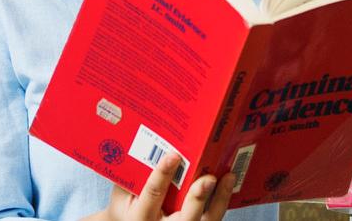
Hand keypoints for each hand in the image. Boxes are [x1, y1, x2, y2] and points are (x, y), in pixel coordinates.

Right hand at [90, 153, 235, 220]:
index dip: (162, 175)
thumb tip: (145, 139)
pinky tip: (228, 184)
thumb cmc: (128, 205)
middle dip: (198, 197)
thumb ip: (133, 174)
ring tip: (228, 177)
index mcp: (140, 217)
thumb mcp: (123, 192)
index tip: (173, 155)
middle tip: (208, 177)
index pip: (152, 195)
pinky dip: (222, 201)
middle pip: (184, 219)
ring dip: (219, 200)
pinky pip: (212, 219)